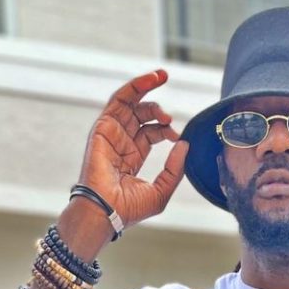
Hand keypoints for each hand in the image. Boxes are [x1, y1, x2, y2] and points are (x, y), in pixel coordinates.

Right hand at [75, 68, 189, 230]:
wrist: (107, 211)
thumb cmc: (129, 209)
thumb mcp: (161, 191)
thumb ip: (175, 169)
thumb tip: (185, 144)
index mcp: (132, 156)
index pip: (151, 132)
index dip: (165, 128)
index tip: (176, 135)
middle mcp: (121, 142)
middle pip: (140, 114)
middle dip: (157, 107)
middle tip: (171, 113)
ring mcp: (111, 133)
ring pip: (129, 101)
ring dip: (146, 86)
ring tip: (162, 77)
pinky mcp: (103, 127)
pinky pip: (119, 99)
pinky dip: (134, 86)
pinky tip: (150, 79)